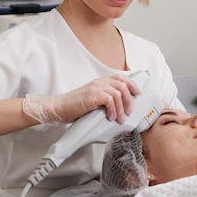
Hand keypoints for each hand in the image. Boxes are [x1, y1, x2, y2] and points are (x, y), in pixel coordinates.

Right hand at [23, 75, 139, 124]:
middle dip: (129, 99)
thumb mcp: (93, 100)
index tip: (138, 93)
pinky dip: (113, 110)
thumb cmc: (74, 107)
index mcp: (100, 82)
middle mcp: (100, 82)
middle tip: (129, 111)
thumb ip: (105, 99)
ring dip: (122, 108)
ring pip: (118, 93)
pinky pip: (110, 100)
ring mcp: (96, 88)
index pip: (121, 78)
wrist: (59, 108)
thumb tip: (120, 108)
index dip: (132, 84)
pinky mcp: (93, 96)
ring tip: (120, 118)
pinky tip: (110, 117)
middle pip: (123, 85)